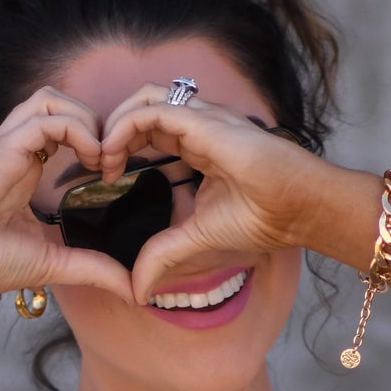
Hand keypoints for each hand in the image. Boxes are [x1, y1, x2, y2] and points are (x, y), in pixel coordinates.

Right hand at [0, 88, 136, 308]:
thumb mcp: (53, 265)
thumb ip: (92, 268)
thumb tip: (131, 287)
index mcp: (21, 168)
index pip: (60, 129)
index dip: (92, 141)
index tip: (111, 175)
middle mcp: (12, 149)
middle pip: (56, 102)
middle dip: (94, 123)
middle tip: (111, 162)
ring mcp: (4, 144)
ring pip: (50, 98)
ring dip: (86, 120)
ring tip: (101, 158)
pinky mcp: (1, 148)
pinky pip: (46, 117)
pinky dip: (77, 130)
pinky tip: (90, 160)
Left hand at [96, 86, 329, 302]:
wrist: (297, 208)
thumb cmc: (263, 219)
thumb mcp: (197, 241)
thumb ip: (163, 256)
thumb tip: (136, 291)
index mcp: (199, 147)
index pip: (151, 129)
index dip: (122, 145)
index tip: (104, 176)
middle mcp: (198, 126)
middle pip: (143, 107)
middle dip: (111, 130)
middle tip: (93, 163)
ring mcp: (202, 119)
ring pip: (145, 98)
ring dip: (115, 123)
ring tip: (101, 157)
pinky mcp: (204, 122)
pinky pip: (154, 111)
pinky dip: (125, 126)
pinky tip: (111, 153)